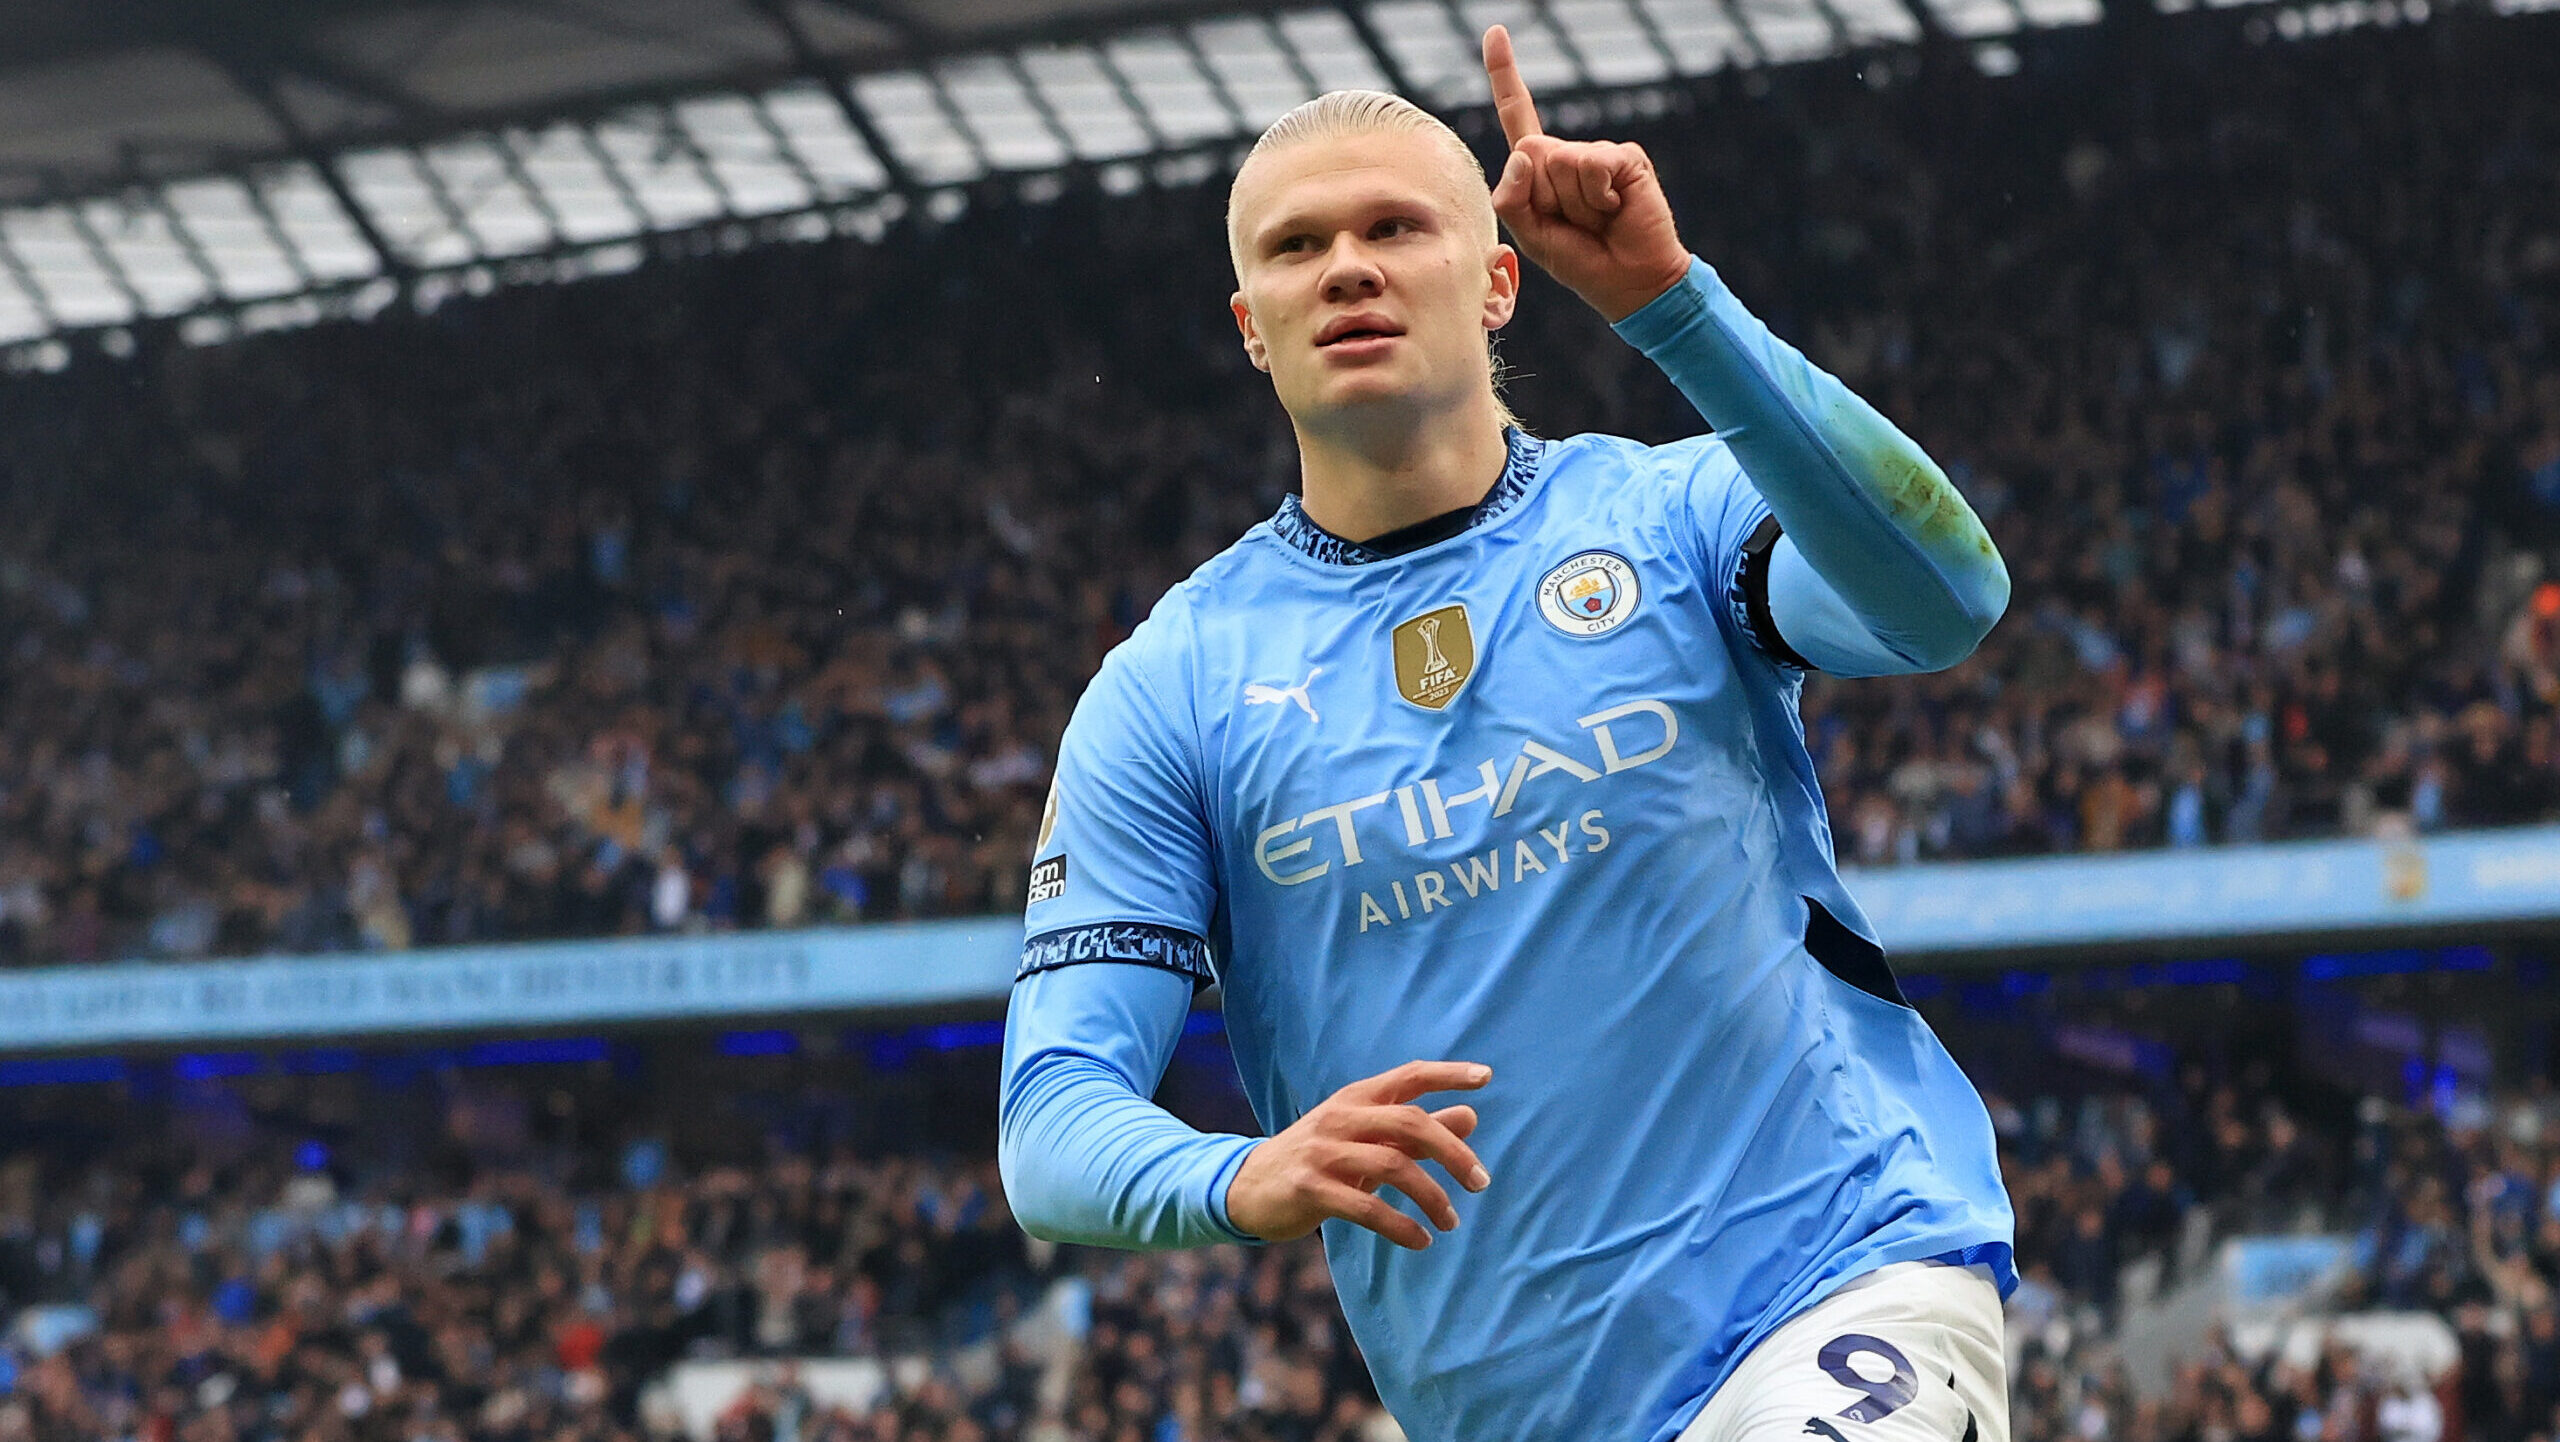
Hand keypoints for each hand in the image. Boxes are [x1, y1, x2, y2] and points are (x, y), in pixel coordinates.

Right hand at [1225, 1060, 1492, 1250]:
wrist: (1248, 1188)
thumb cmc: (1319, 1160)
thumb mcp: (1365, 1139)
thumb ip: (1414, 1129)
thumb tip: (1470, 1115)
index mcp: (1356, 1098)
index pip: (1409, 1075)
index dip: (1448, 1073)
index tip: (1486, 1077)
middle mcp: (1340, 1118)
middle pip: (1410, 1123)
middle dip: (1453, 1153)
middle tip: (1480, 1183)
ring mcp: (1322, 1152)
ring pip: (1393, 1166)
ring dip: (1432, 1197)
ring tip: (1450, 1223)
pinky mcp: (1309, 1189)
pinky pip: (1366, 1208)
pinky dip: (1401, 1227)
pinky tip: (1420, 1241)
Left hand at [1484, 25, 1691, 322]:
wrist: (1629, 281)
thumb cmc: (1579, 259)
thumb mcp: (1530, 236)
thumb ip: (1512, 199)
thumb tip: (1523, 152)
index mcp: (1540, 170)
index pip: (1518, 114)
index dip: (1504, 74)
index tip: (1495, 32)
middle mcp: (1567, 154)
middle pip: (1529, 150)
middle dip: (1543, 195)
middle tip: (1572, 221)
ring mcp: (1597, 154)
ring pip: (1559, 160)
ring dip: (1573, 202)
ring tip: (1596, 219)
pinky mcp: (1624, 157)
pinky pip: (1592, 165)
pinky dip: (1597, 196)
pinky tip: (1615, 209)